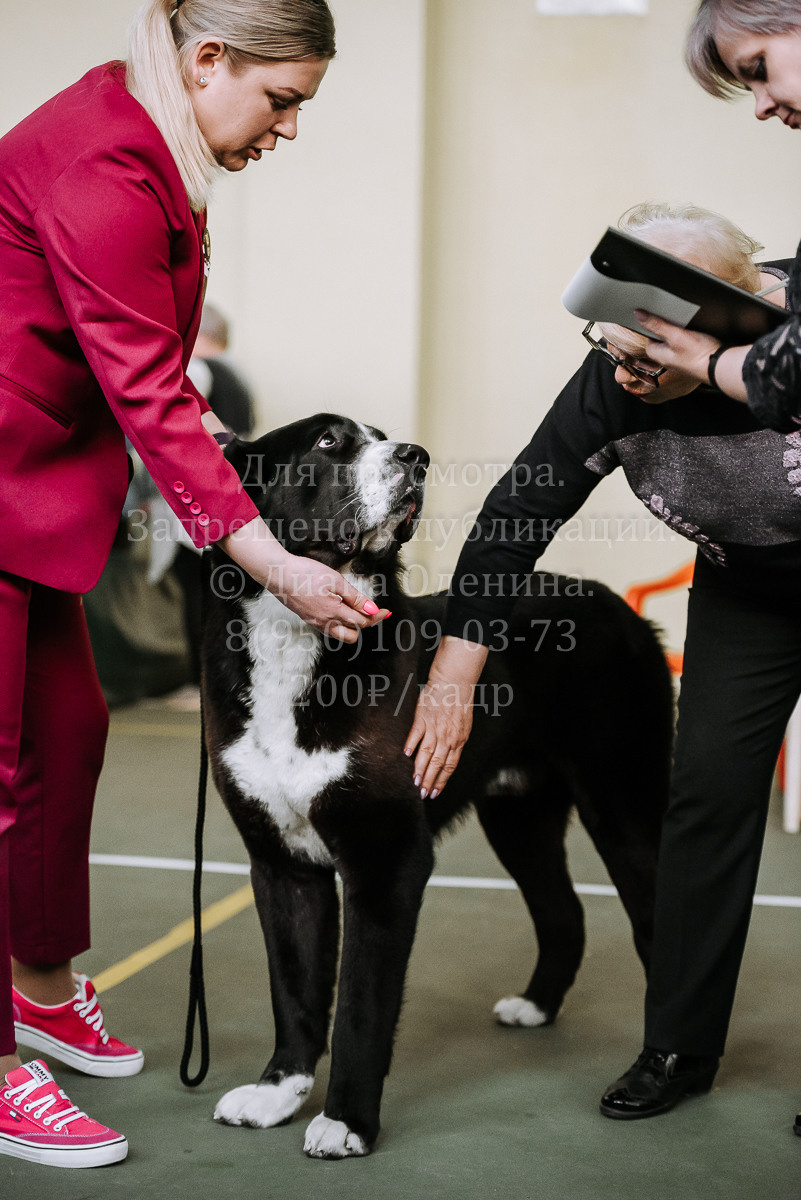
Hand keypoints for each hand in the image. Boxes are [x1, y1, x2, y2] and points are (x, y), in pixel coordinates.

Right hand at [218, 517, 387, 642]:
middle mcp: (324, 623)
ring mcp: (315, 623)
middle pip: (352, 634)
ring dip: (351, 626)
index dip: (376, 616)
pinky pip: (329, 629)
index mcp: (333, 613)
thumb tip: (371, 610)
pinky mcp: (308, 619)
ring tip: (357, 610)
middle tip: (372, 611)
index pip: (362, 621)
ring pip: (340, 634)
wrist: (278, 573)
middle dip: (365, 624)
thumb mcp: (334, 580)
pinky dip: (339, 623)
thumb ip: (354, 597)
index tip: (385, 610)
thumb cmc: (304, 573)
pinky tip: (340, 609)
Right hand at [404, 636, 487, 796]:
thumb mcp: (463, 726)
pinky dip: (411, 745)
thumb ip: (455, 742)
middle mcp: (447, 738)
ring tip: (414, 782)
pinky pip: (416, 735)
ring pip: (426, 754)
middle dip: (429, 781)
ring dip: (420, 769)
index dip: (442, 781)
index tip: (435, 793)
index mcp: (458, 741)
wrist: (453, 684)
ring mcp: (434, 728)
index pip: (449, 766)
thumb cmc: (459, 703)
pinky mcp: (423, 718)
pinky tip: (406, 755)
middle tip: (422, 794)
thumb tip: (448, 757)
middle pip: (437, 764)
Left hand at [634, 309, 719, 382]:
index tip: (656, 317)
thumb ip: (657, 325)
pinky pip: (686, 346)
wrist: (720, 367)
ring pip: (675, 343)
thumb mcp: (675, 335)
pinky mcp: (693, 358)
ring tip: (685, 324)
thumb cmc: (699, 354)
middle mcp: (668, 360)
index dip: (651, 328)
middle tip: (672, 318)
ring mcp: (681, 360)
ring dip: (678, 333)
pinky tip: (696, 333)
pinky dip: (689, 338)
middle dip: (666, 329)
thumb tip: (638, 315)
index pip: (649, 340)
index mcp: (659, 356)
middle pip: (662, 341)